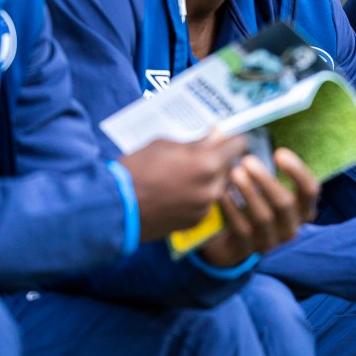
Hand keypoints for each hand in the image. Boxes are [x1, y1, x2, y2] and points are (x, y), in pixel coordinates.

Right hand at [120, 132, 246, 240]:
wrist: (116, 207)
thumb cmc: (137, 169)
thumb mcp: (164, 145)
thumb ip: (196, 142)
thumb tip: (216, 134)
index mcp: (207, 164)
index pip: (238, 145)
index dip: (230, 139)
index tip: (222, 138)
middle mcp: (212, 188)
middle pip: (229, 167)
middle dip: (217, 159)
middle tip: (196, 156)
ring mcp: (205, 208)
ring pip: (217, 186)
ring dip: (208, 179)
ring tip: (183, 175)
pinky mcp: (195, 222)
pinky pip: (205, 203)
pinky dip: (197, 196)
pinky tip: (177, 192)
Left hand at [198, 149, 319, 268]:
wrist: (230, 240)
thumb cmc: (251, 203)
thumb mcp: (261, 185)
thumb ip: (260, 164)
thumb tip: (239, 134)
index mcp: (301, 208)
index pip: (310, 190)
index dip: (297, 171)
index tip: (279, 153)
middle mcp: (291, 226)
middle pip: (285, 203)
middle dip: (266, 180)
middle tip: (248, 160)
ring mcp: (271, 241)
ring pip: (264, 217)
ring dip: (248, 193)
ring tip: (234, 173)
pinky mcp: (248, 250)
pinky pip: (242, 229)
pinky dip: (232, 210)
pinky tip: (222, 194)